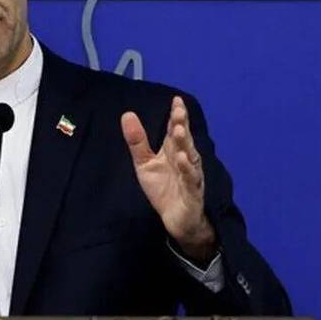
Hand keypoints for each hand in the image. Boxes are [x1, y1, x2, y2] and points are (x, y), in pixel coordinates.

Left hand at [121, 96, 216, 261]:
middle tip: (178, 111)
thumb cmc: (163, 188)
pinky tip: (182, 159)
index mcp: (173, 151)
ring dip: (184, 144)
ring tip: (178, 131)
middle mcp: (185, 160)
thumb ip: (137, 141)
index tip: (176, 100)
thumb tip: (128, 114)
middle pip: (183, 140)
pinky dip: (187, 169)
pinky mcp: (192, 192)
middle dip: (181, 125)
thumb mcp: (144, 164)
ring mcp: (190, 176)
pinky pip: (190, 180)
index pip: (175, 130)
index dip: (176, 116)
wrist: (176, 219)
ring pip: (190, 157)